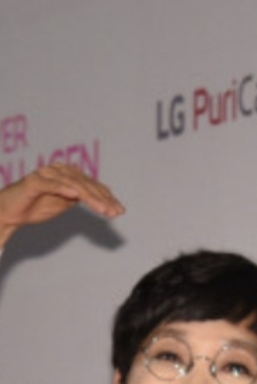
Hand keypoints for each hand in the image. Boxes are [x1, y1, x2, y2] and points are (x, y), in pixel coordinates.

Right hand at [0, 163, 123, 246]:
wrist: (9, 212)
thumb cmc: (37, 206)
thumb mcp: (65, 203)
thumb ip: (82, 198)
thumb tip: (106, 202)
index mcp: (69, 174)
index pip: (92, 186)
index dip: (107, 198)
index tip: (120, 210)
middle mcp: (59, 170)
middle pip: (86, 185)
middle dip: (103, 199)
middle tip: (114, 212)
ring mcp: (45, 174)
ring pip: (73, 184)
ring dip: (90, 197)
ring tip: (102, 209)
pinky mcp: (32, 181)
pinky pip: (50, 184)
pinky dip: (63, 189)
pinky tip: (75, 196)